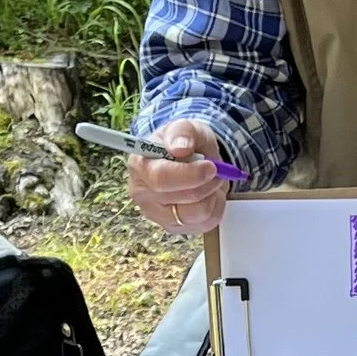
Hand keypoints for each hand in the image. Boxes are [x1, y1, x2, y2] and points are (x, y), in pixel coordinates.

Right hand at [126, 118, 233, 237]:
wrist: (190, 158)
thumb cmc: (183, 143)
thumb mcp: (185, 127)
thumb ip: (182, 132)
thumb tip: (180, 147)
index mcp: (140, 165)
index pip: (162, 178)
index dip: (191, 174)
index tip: (211, 166)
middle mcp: (143, 194)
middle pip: (183, 198)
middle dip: (207, 183)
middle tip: (216, 169)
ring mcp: (157, 215)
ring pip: (196, 214)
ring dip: (212, 195)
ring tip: (210, 180)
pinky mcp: (175, 228)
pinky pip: (205, 224)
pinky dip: (215, 207)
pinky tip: (208, 194)